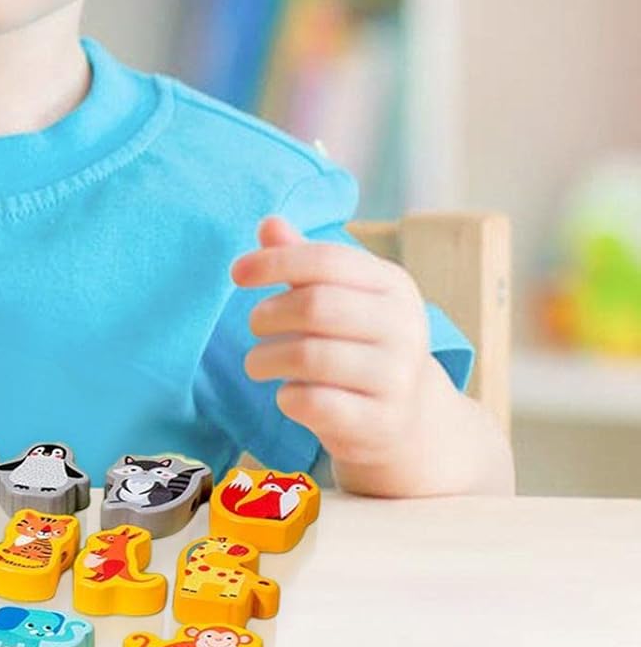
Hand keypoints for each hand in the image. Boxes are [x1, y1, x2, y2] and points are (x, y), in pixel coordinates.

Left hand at [229, 214, 442, 473]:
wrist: (409, 417)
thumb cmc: (358, 343)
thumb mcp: (340, 296)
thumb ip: (303, 260)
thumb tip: (269, 224)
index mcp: (393, 286)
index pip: (327, 260)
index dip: (275, 262)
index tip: (237, 273)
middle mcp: (404, 328)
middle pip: (316, 306)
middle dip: (268, 315)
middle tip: (254, 326)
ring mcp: (398, 378)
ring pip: (309, 356)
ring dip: (266, 359)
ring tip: (258, 363)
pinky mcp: (382, 422)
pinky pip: (315, 403)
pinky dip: (287, 397)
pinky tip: (287, 395)